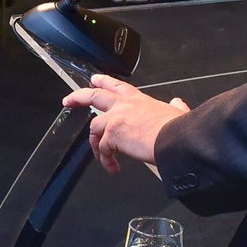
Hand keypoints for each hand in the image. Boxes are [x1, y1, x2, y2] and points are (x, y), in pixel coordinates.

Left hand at [63, 74, 190, 173]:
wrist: (175, 139)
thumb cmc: (177, 128)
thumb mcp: (177, 112)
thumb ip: (176, 107)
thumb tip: (177, 102)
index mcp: (139, 100)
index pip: (118, 86)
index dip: (104, 82)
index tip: (95, 80)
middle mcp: (125, 105)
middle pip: (94, 95)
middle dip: (78, 97)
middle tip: (69, 100)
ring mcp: (116, 118)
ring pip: (94, 127)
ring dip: (95, 143)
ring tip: (101, 156)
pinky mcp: (112, 134)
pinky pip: (103, 148)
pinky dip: (106, 159)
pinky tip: (112, 166)